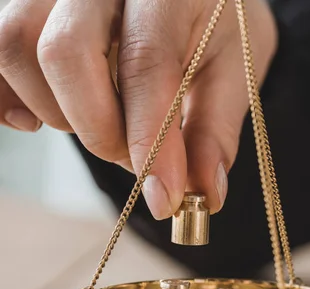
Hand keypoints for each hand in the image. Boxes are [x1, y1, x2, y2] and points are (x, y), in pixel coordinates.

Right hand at [0, 0, 277, 217]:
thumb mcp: (235, 69)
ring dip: (55, 111)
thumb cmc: (216, 24)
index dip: (150, 141)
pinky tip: (38, 118)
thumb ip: (215, 129)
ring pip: (15, 44)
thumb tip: (203, 193)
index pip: (145, 62)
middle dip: (98, 130)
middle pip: (64, 51)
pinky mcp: (28, 2)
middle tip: (134, 159)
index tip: (164, 198)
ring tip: (101, 128)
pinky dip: (8, 95)